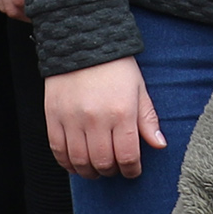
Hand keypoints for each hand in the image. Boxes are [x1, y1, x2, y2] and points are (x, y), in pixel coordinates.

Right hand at [45, 57, 163, 176]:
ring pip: (80, 161)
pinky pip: (58, 150)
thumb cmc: (115, 66)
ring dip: (90, 172)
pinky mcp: (53, 116)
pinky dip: (67, 163)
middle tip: (115, 169)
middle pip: (103, 163)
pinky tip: (75, 164)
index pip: (127, 156)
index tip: (133, 171)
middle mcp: (96, 119)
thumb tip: (159, 145)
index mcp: (121, 112)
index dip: (132, 170)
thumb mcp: (138, 89)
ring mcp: (72, 119)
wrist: (82, 42)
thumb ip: (148, 119)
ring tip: (96, 170)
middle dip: (112, 172)